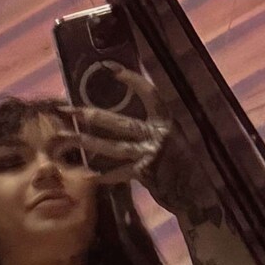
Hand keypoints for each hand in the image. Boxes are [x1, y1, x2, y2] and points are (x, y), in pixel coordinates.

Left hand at [62, 65, 220, 219]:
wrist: (198, 195)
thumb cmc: (186, 171)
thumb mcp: (173, 145)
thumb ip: (152, 135)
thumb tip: (129, 128)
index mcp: (165, 122)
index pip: (149, 94)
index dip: (133, 81)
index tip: (112, 70)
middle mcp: (158, 134)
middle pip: (117, 121)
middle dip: (89, 114)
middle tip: (66, 109)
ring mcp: (151, 153)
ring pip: (112, 146)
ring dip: (86, 142)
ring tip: (65, 138)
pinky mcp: (147, 173)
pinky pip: (121, 173)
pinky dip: (107, 176)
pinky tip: (91, 176)